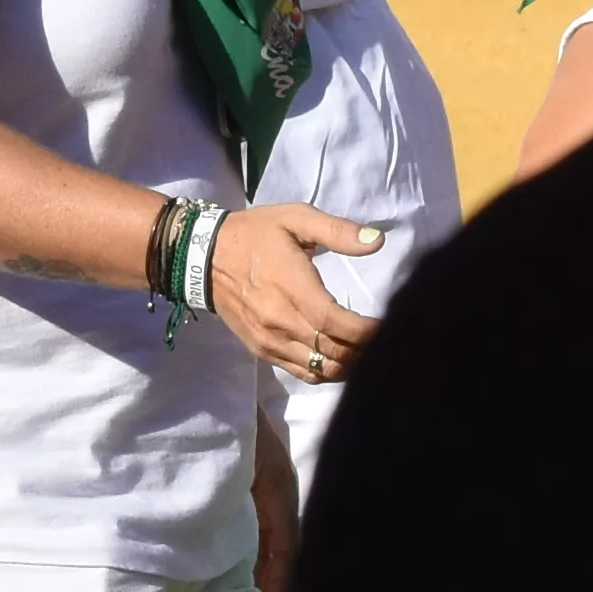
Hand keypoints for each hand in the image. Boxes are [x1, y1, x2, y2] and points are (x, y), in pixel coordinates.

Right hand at [205, 199, 387, 383]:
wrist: (204, 257)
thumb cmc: (256, 235)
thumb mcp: (296, 218)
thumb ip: (338, 231)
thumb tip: (377, 242)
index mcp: (293, 289)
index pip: (338, 324)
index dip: (368, 333)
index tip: (389, 327)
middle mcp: (281, 322)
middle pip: (334, 352)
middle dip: (365, 350)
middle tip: (387, 340)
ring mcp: (271, 341)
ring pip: (321, 369)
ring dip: (350, 365)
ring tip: (369, 352)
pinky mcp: (262, 351)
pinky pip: (302, 372)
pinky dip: (327, 372)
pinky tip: (343, 360)